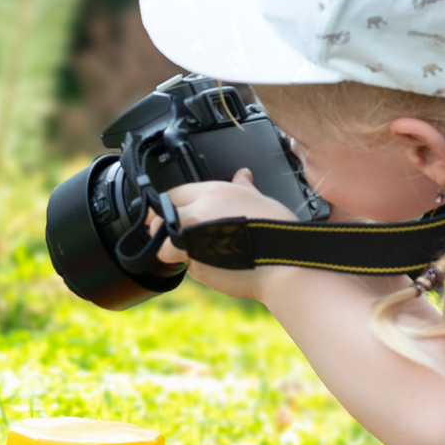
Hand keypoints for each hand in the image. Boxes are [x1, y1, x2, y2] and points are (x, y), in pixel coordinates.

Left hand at [151, 169, 299, 301]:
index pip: (173, 194)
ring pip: (166, 248)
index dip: (170, 204)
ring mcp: (193, 244)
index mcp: (211, 194)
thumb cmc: (277, 231)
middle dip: (163, 228)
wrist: (284, 264)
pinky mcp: (197, 269)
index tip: (169, 211)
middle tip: (175, 234)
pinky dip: (197, 266)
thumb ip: (243, 187)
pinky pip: (188, 267)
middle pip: (160, 220)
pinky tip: (217, 264)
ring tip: (195, 252)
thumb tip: (242, 175)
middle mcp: (197, 216)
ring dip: (173, 250)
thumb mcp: (261, 199)